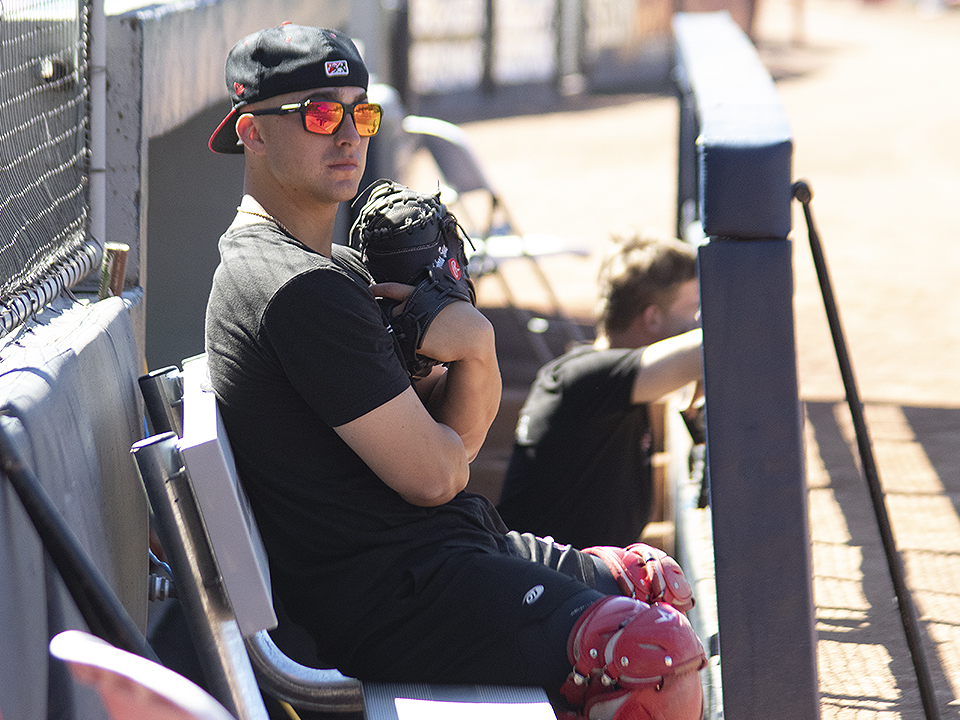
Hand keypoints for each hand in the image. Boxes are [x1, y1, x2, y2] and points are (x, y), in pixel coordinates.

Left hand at [371, 282, 493, 364]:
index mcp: (423, 293)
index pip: (395, 288)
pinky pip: (407, 347)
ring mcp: (414, 321)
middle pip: (396, 313)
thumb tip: (424, 301)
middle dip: (401, 320)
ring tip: (429, 337)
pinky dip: (414, 349)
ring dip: (407, 335)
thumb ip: (432, 300)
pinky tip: (429, 348)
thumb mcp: (448, 302)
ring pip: (400, 330)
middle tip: (421, 327)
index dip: (380, 289)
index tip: (370, 289)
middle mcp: (415, 305)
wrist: (472, 337)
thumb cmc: (464, 320)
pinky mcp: (414, 340)